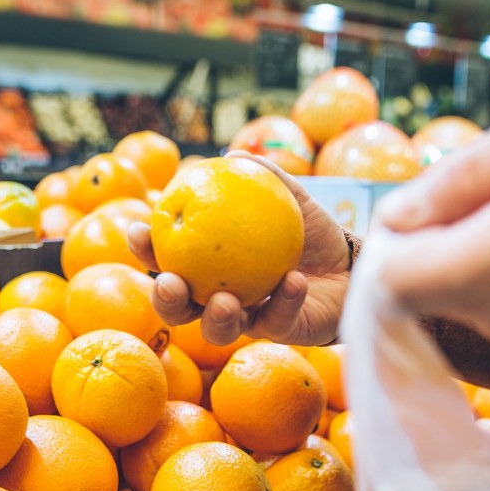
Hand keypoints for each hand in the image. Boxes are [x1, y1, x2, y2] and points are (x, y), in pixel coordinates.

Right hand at [128, 152, 350, 345]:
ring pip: (217, 330)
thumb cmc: (311, 232)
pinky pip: (276, 321)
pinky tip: (292, 281)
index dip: (145, 249)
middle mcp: (220, 296)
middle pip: (179, 307)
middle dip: (166, 300)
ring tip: (225, 300)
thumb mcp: (290, 198)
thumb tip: (230, 158)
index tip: (138, 230)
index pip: (167, 259)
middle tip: (170, 282)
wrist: (351, 266)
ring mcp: (248, 318)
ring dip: (215, 317)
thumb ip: (262, 177)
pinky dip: (284, 300)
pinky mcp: (281, 332)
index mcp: (209, 265)